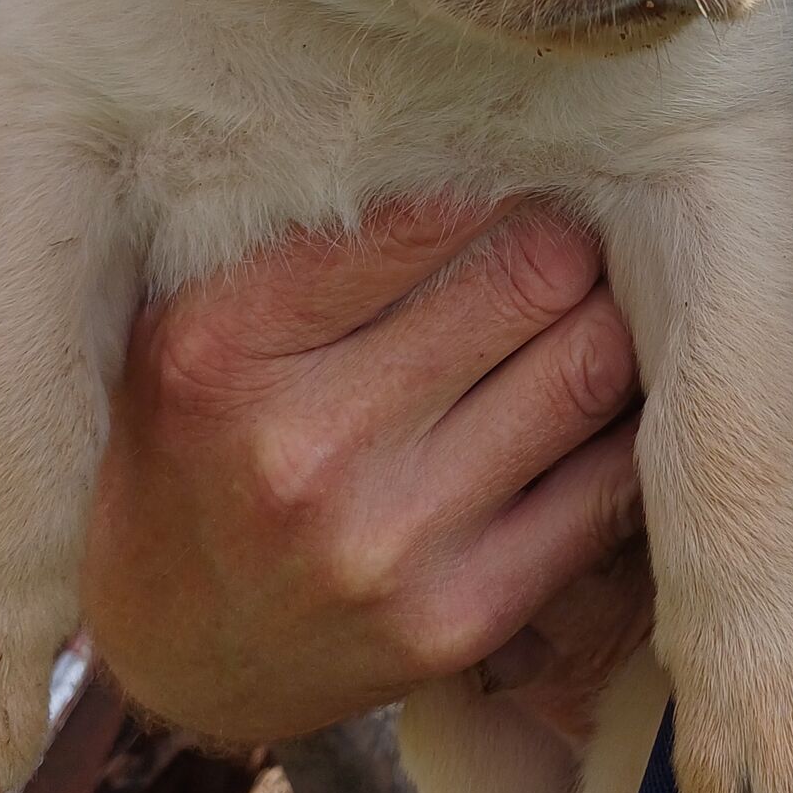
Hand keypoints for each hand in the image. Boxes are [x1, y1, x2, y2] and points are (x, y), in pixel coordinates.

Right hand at [82, 202, 641, 744]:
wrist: (171, 649)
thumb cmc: (193, 446)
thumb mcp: (193, 323)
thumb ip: (303, 238)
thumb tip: (464, 143)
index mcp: (225, 347)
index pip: (417, 214)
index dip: (486, 178)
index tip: (506, 168)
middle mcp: (305, 448)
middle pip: (529, 279)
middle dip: (566, 240)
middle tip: (572, 229)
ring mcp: (392, 544)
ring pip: (590, 370)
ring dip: (608, 322)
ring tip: (591, 305)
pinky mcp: (463, 619)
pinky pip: (609, 486)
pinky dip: (621, 429)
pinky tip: (596, 402)